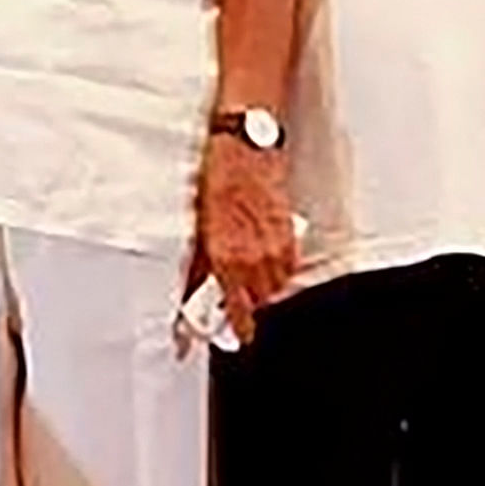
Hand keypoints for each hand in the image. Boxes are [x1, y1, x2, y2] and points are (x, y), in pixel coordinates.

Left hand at [193, 133, 297, 339]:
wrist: (245, 149)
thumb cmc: (216, 179)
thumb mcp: (197, 224)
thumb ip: (199, 263)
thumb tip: (194, 292)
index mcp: (226, 256)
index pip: (237, 308)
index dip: (238, 326)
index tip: (237, 336)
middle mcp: (254, 256)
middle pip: (258, 300)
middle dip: (246, 302)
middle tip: (233, 295)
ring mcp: (275, 246)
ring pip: (274, 285)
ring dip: (261, 286)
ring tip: (246, 271)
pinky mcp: (290, 235)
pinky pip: (287, 266)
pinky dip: (276, 268)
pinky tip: (262, 256)